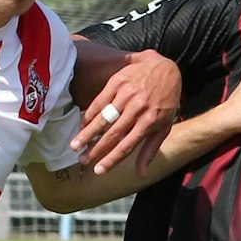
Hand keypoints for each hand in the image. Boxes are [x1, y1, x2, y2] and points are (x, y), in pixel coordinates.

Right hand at [72, 49, 181, 175]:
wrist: (166, 67)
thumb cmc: (166, 101)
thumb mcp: (165, 125)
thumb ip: (151, 149)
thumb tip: (140, 173)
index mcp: (150, 121)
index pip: (127, 145)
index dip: (112, 159)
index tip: (98, 171)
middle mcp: (137, 108)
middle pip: (112, 133)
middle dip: (95, 149)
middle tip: (82, 160)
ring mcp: (126, 94)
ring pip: (103, 118)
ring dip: (87, 133)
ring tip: (74, 146)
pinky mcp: (117, 82)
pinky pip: (99, 101)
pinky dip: (89, 114)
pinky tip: (81, 125)